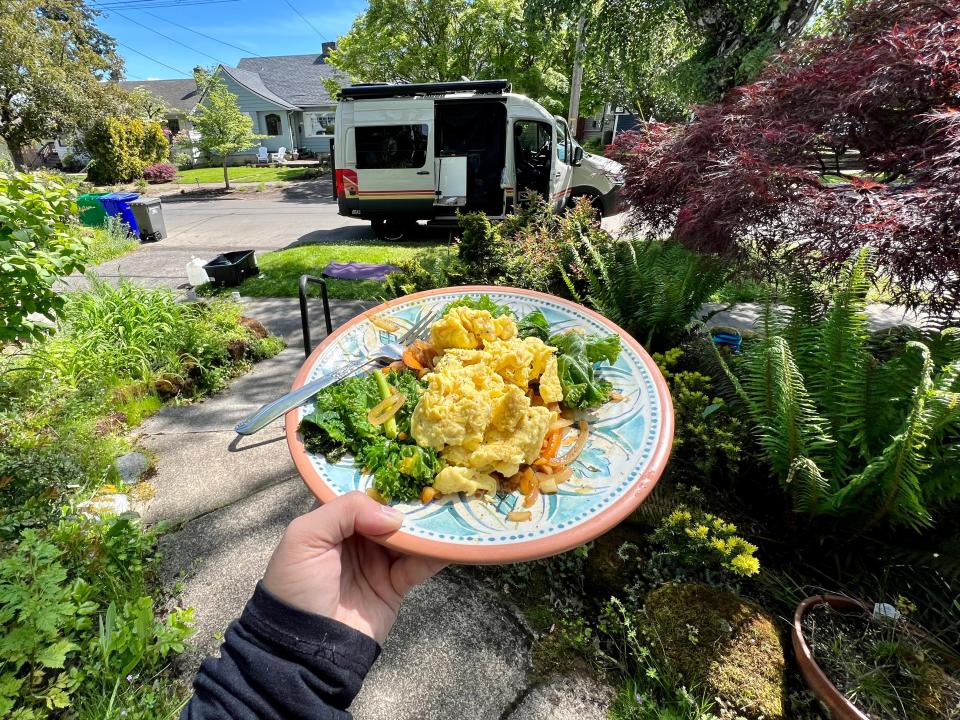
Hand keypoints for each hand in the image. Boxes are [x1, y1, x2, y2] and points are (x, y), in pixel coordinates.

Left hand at [262, 491, 446, 643]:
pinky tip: (452, 538)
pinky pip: (420, 564)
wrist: (305, 647)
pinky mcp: (396, 585)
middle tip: (440, 482)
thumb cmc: (296, 586)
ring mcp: (378, 561)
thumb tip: (394, 515)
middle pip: (390, 511)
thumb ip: (344, 511)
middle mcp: (357, 537)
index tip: (409, 465)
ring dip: (428, 524)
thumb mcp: (305, 537)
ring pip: (409, 535)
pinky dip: (437, 553)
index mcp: (332, 521)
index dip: (382, 481)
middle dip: (412, 499)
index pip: (361, 493)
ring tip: (451, 506)